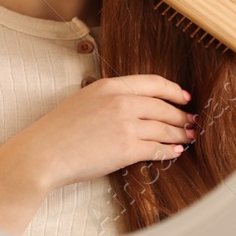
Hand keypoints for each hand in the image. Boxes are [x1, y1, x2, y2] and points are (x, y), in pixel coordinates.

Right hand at [0, 74, 192, 235]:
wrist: (44, 153)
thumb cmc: (57, 131)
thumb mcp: (83, 100)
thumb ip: (108, 98)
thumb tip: (133, 105)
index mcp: (109, 86)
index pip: (153, 83)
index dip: (174, 90)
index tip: (184, 97)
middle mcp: (121, 102)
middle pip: (164, 106)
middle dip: (181, 115)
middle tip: (191, 121)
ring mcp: (126, 125)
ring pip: (165, 128)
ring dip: (180, 133)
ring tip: (188, 137)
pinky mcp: (128, 149)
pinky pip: (158, 148)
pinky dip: (169, 150)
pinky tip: (175, 151)